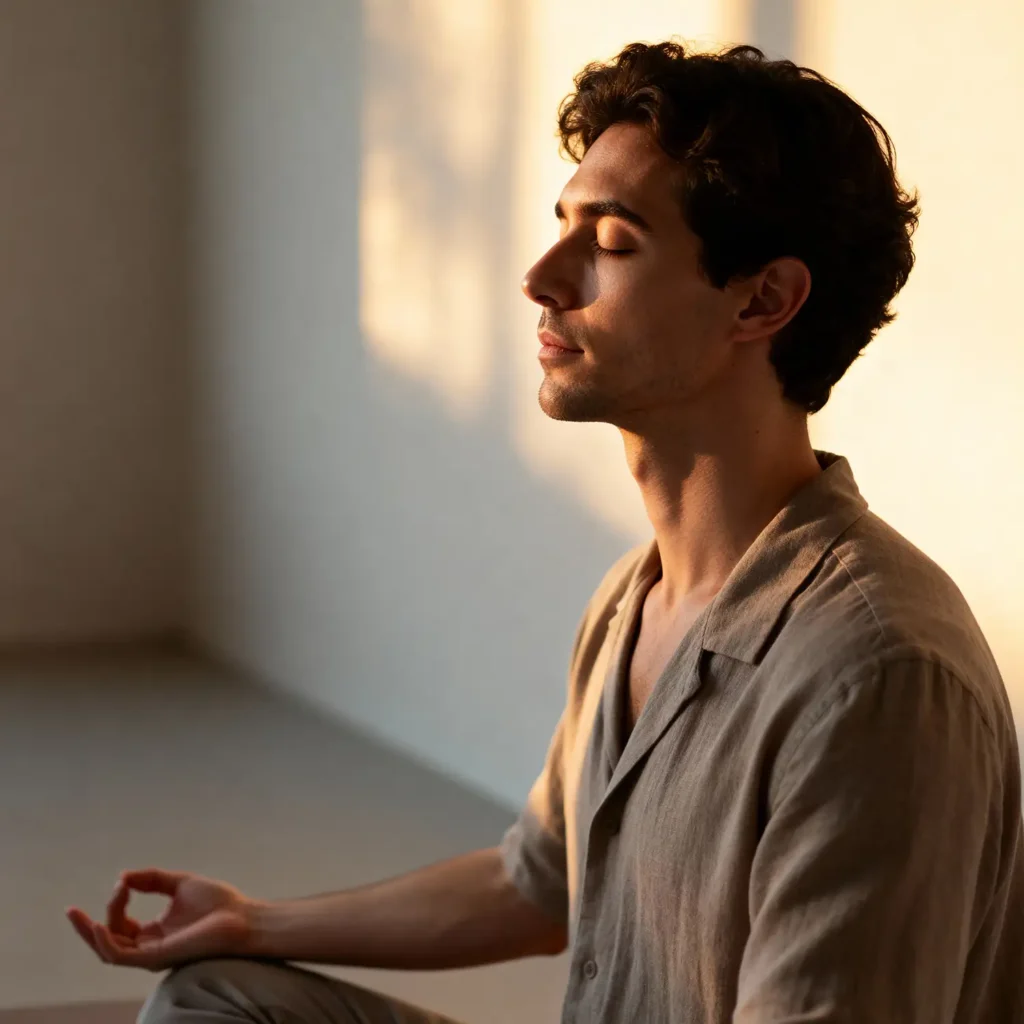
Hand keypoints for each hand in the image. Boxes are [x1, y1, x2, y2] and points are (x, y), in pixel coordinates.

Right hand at [66, 868, 257, 970]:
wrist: (243, 918)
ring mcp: (152, 955)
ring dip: (93, 931)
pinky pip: (122, 956)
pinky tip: (101, 925)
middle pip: (108, 941)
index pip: (121, 924)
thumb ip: (151, 879)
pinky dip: (107, 942)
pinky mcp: (157, 957)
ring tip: (80, 914)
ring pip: (109, 951)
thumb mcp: (180, 883)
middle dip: (87, 927)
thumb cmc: (219, 903)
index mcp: (155, 932)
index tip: (125, 882)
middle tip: (71, 910)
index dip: (116, 902)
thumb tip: (121, 877)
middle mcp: (150, 947)